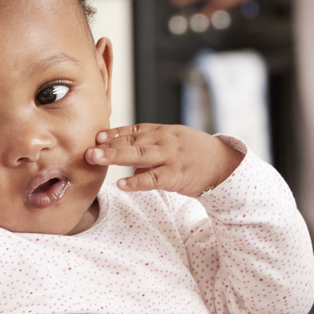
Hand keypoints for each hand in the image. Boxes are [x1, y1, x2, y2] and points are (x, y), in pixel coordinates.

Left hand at [87, 123, 242, 194]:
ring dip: (114, 156)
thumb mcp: (175, 146)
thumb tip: (131, 165)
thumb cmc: (197, 156)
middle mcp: (165, 141)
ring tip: (95, 159)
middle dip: (108, 144)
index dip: (115, 133)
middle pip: (132, 141)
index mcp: (164, 132)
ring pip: (138, 155)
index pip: (135, 130)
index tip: (96, 135)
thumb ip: (152, 151)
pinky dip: (136, 181)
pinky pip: (153, 178)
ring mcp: (171, 157)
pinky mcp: (177, 175)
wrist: (226, 165)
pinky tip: (122, 184)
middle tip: (87, 148)